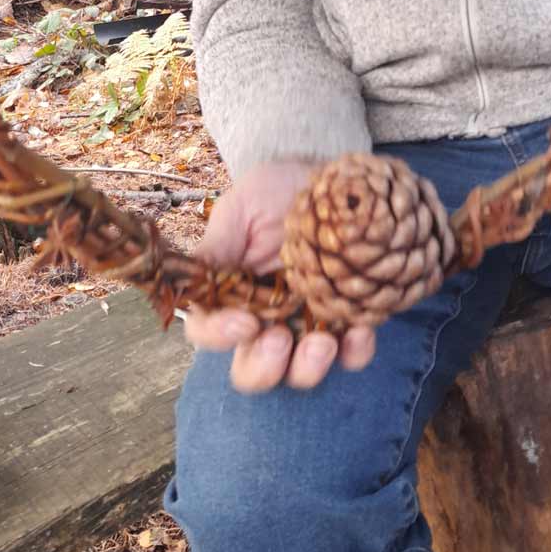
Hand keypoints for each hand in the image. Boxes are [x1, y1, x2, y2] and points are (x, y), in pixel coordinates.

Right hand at [185, 158, 377, 391]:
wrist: (332, 179)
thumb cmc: (278, 191)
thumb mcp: (242, 207)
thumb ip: (218, 244)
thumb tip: (189, 278)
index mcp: (231, 294)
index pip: (208, 330)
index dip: (218, 335)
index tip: (244, 322)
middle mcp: (266, 319)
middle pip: (252, 370)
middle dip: (264, 367)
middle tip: (280, 339)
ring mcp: (308, 324)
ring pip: (300, 373)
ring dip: (309, 368)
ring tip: (323, 343)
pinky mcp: (349, 319)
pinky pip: (352, 355)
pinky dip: (355, 352)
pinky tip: (361, 330)